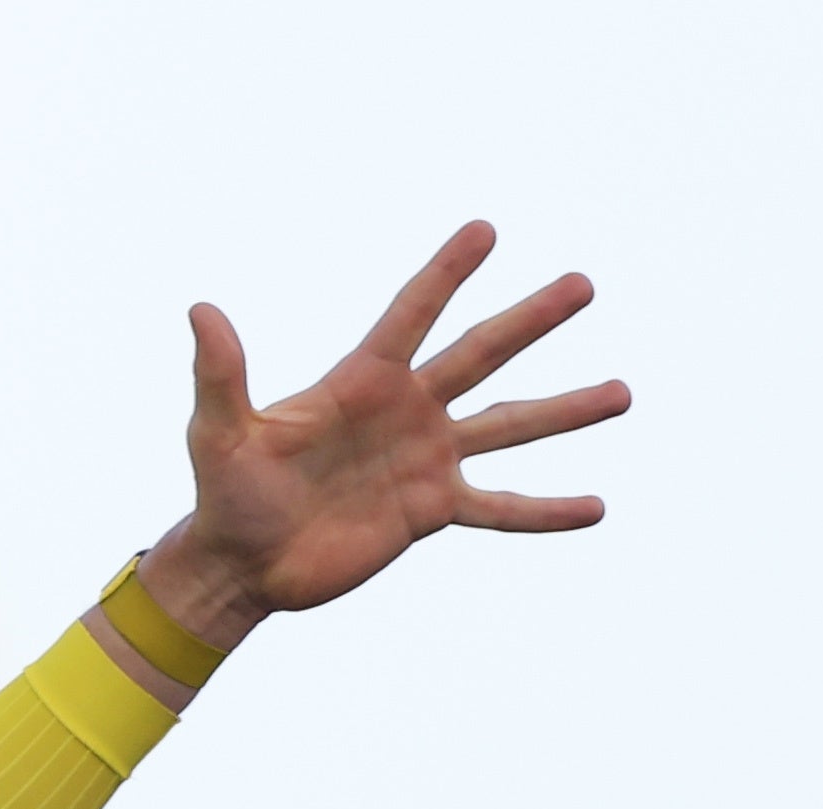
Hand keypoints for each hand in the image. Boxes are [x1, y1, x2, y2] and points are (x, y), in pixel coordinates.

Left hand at [138, 221, 627, 653]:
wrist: (241, 565)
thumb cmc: (224, 494)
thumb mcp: (219, 434)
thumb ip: (221, 374)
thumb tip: (200, 311)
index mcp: (361, 382)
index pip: (411, 315)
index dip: (445, 273)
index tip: (486, 229)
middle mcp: (406, 411)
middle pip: (479, 356)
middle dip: (530, 321)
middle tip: (583, 284)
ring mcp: (426, 460)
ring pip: (508, 427)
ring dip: (564, 411)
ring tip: (622, 393)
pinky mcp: (432, 512)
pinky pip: (501, 509)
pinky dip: (545, 510)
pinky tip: (596, 507)